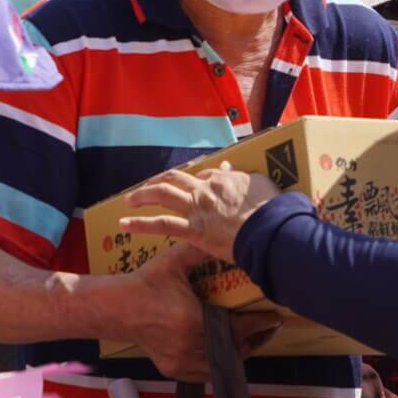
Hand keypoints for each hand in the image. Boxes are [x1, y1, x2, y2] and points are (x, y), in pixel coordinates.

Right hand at [113, 245, 279, 381]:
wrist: (117, 308)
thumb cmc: (147, 283)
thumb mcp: (174, 261)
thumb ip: (201, 250)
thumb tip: (226, 238)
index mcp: (194, 321)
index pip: (237, 328)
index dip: (259, 324)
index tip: (274, 318)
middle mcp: (189, 345)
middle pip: (234, 349)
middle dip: (256, 339)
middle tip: (269, 328)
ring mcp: (181, 361)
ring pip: (221, 363)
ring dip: (239, 353)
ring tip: (254, 340)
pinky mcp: (173, 369)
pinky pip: (204, 373)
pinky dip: (219, 364)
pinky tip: (229, 352)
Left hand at [120, 164, 284, 264]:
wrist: (271, 230)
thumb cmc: (273, 211)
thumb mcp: (262, 184)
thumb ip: (244, 176)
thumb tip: (231, 167)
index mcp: (224, 179)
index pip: (204, 175)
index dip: (195, 180)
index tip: (191, 186)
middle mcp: (205, 189)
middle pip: (174, 178)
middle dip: (157, 181)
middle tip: (147, 187)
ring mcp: (197, 208)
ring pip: (162, 194)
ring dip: (142, 195)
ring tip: (129, 201)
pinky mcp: (193, 229)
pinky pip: (161, 225)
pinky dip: (140, 224)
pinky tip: (125, 224)